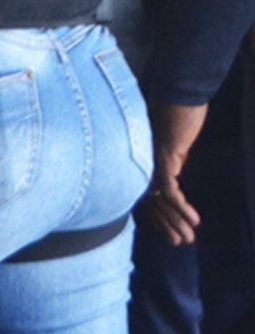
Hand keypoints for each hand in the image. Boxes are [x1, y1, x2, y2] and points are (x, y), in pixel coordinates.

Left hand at [145, 101, 207, 245]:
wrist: (178, 89)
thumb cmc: (174, 110)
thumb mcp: (171, 141)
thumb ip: (169, 157)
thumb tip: (173, 171)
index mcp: (140, 159)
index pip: (144, 194)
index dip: (156, 216)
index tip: (168, 234)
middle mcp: (140, 160)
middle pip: (149, 201)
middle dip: (164, 225)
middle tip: (178, 244)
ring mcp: (149, 158)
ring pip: (158, 199)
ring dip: (174, 222)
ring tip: (185, 240)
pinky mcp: (163, 155)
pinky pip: (170, 188)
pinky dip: (180, 206)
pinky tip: (194, 220)